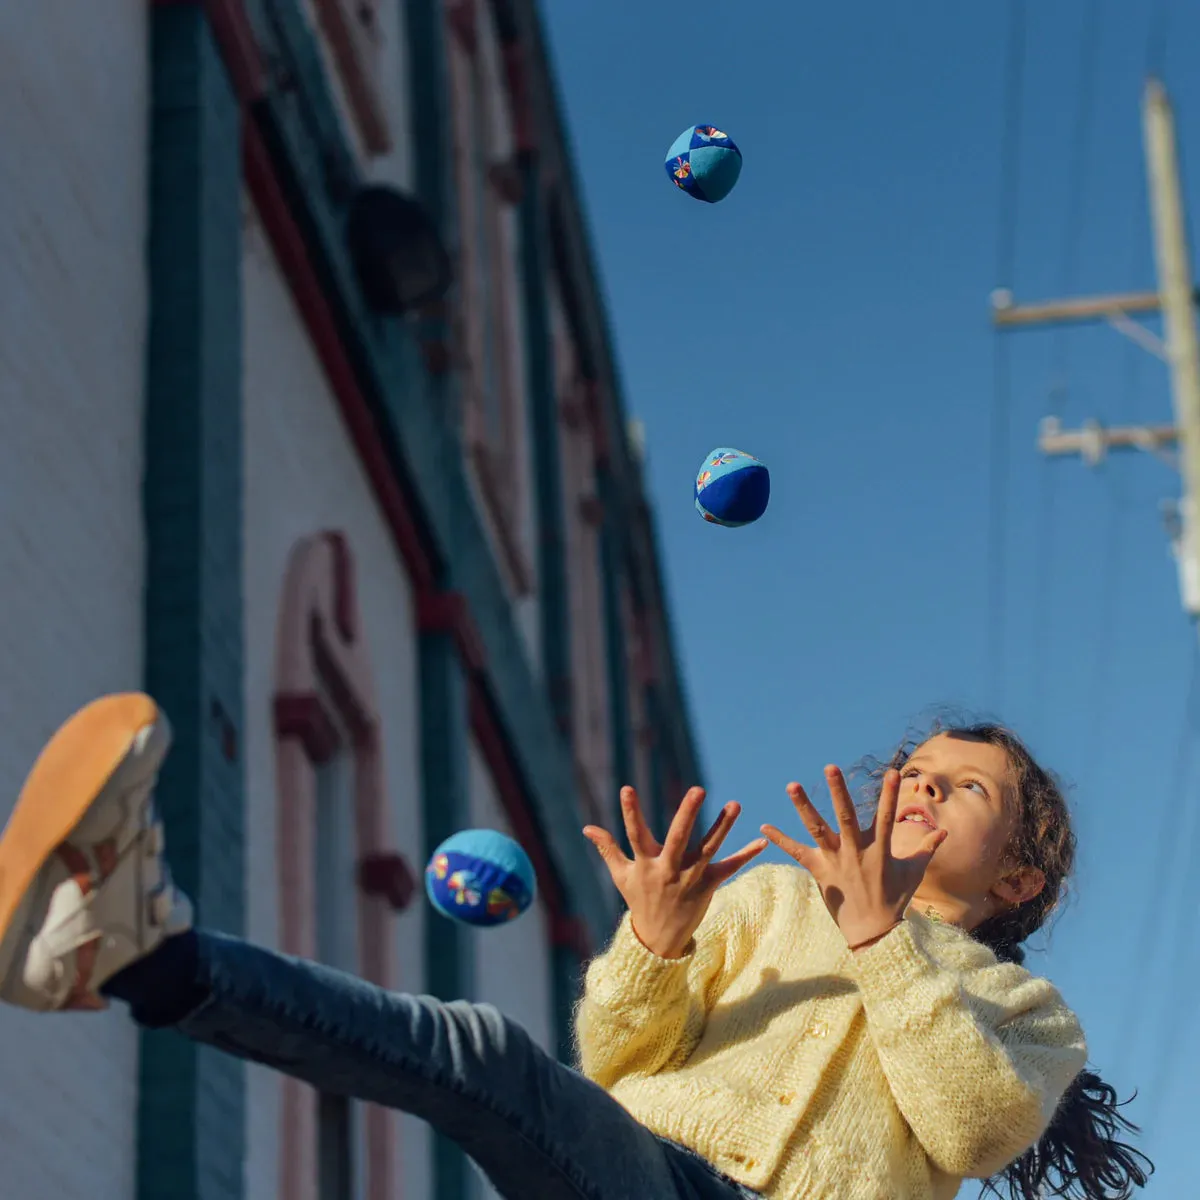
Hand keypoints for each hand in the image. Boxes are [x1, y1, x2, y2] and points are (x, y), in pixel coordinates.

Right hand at [583, 785, 766, 958]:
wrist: (659, 940)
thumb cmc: (639, 900)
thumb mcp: (621, 875)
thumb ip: (607, 848)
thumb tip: (587, 827)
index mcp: (646, 864)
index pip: (635, 833)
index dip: (630, 812)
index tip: (627, 788)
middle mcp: (669, 869)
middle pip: (679, 838)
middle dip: (688, 813)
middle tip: (698, 789)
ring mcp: (690, 878)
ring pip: (709, 848)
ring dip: (722, 826)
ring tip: (735, 803)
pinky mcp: (708, 885)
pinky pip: (729, 868)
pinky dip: (746, 855)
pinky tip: (762, 840)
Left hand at [761, 766, 945, 949]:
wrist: (873, 931)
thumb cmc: (895, 899)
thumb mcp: (913, 873)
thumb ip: (927, 848)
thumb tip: (944, 832)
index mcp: (879, 849)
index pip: (886, 816)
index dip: (890, 794)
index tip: (892, 771)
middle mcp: (855, 852)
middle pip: (845, 816)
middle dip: (838, 791)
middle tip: (830, 766)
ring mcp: (835, 861)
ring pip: (817, 829)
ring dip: (803, 806)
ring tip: (791, 785)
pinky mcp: (819, 871)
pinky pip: (796, 852)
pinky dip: (780, 839)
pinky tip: (764, 825)